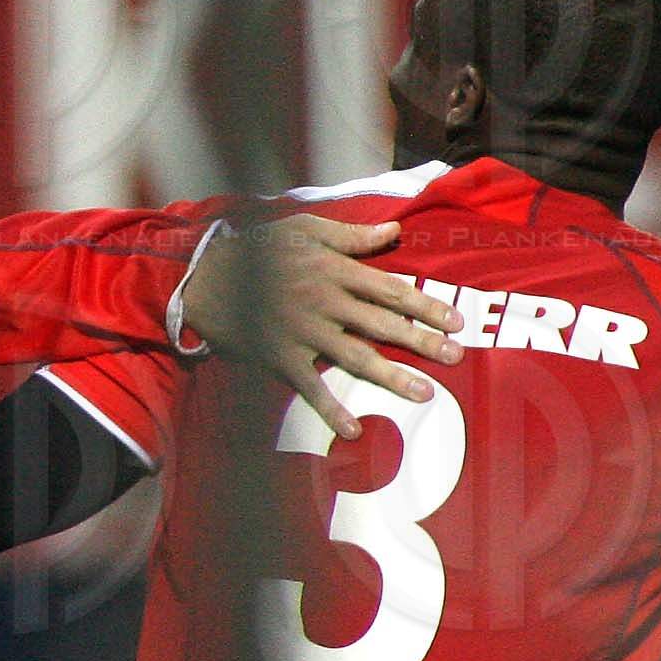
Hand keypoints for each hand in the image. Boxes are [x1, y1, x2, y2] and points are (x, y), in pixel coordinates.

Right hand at [188, 214, 462, 439]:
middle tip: (455, 358)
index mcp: (332, 269)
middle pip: (381, 324)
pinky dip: (331, 410)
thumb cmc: (256, 248)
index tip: (456, 322)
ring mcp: (301, 332)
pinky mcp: (279, 356)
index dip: (426, 305)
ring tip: (423, 393)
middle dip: (422, 341)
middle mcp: (322, 301)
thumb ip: (349, 234)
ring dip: (391, 377)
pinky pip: (310, 387)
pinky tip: (354, 431)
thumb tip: (393, 232)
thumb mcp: (302, 229)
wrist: (204, 276)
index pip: (390, 288)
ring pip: (355, 356)